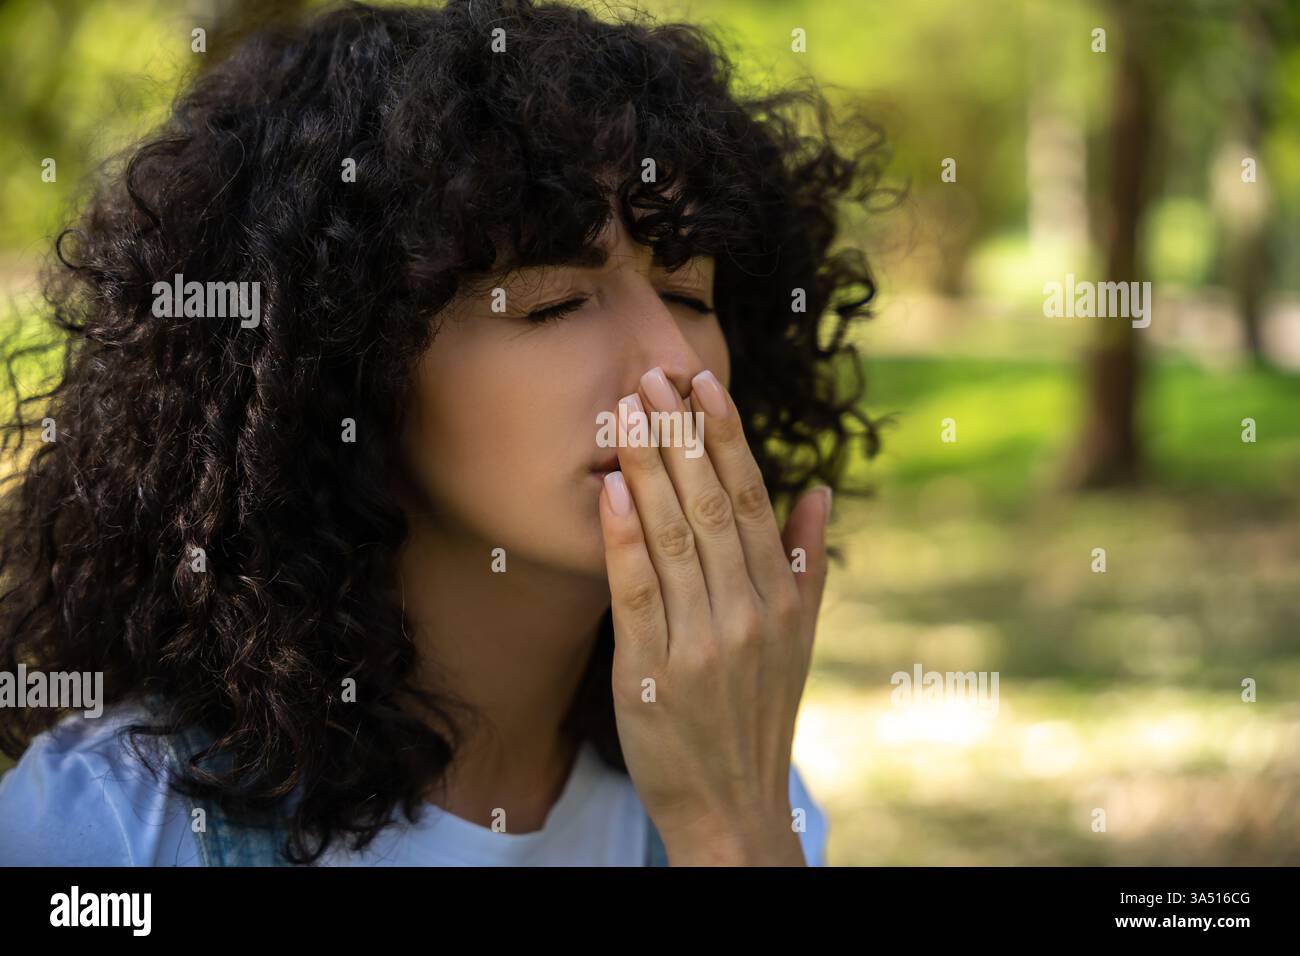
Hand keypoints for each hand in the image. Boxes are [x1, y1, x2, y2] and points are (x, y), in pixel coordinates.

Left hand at [598, 366, 831, 865]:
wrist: (733, 806)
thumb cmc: (759, 713)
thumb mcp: (799, 639)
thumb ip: (807, 562)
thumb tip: (816, 489)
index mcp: (782, 598)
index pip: (751, 500)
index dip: (725, 438)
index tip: (703, 384)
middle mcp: (748, 612)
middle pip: (710, 507)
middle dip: (680, 437)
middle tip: (650, 376)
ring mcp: (701, 641)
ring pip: (673, 537)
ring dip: (648, 469)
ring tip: (626, 412)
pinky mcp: (654, 671)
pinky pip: (638, 592)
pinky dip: (624, 539)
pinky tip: (611, 490)